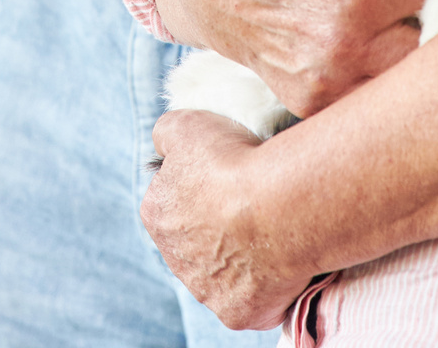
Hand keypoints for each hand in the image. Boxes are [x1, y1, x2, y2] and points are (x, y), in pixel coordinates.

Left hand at [141, 109, 313, 329]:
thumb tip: (164, 144)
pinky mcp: (239, 312)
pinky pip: (253, 300)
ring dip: (240, 258)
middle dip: (218, 228)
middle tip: (250, 206)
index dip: (200, 189)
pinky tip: (282, 262)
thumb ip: (166, 134)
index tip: (226, 180)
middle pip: (195, 242)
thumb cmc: (233, 163)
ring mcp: (206, 291)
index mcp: (156, 214)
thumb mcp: (188, 124)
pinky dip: (266, 286)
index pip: (171, 202)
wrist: (277, 207)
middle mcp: (175, 260)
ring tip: (271, 231)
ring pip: (223, 274)